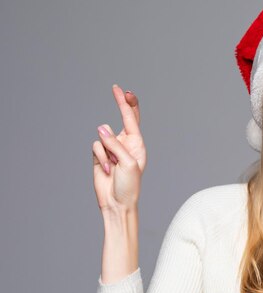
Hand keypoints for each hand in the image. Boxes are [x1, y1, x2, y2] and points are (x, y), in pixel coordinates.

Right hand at [92, 84, 145, 210]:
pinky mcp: (99, 155)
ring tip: (113, 166)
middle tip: (117, 89)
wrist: (116, 202)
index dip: (128, 104)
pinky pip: (95, 147)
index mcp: (137, 144)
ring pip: (103, 135)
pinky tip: (105, 170)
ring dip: (107, 151)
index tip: (123, 91)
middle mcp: (125, 143)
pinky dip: (99, 158)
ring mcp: (112, 148)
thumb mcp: (127, 163)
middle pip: (122, 118)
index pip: (133, 119)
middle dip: (120, 104)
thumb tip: (101, 128)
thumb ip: (115, 144)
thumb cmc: (128, 185)